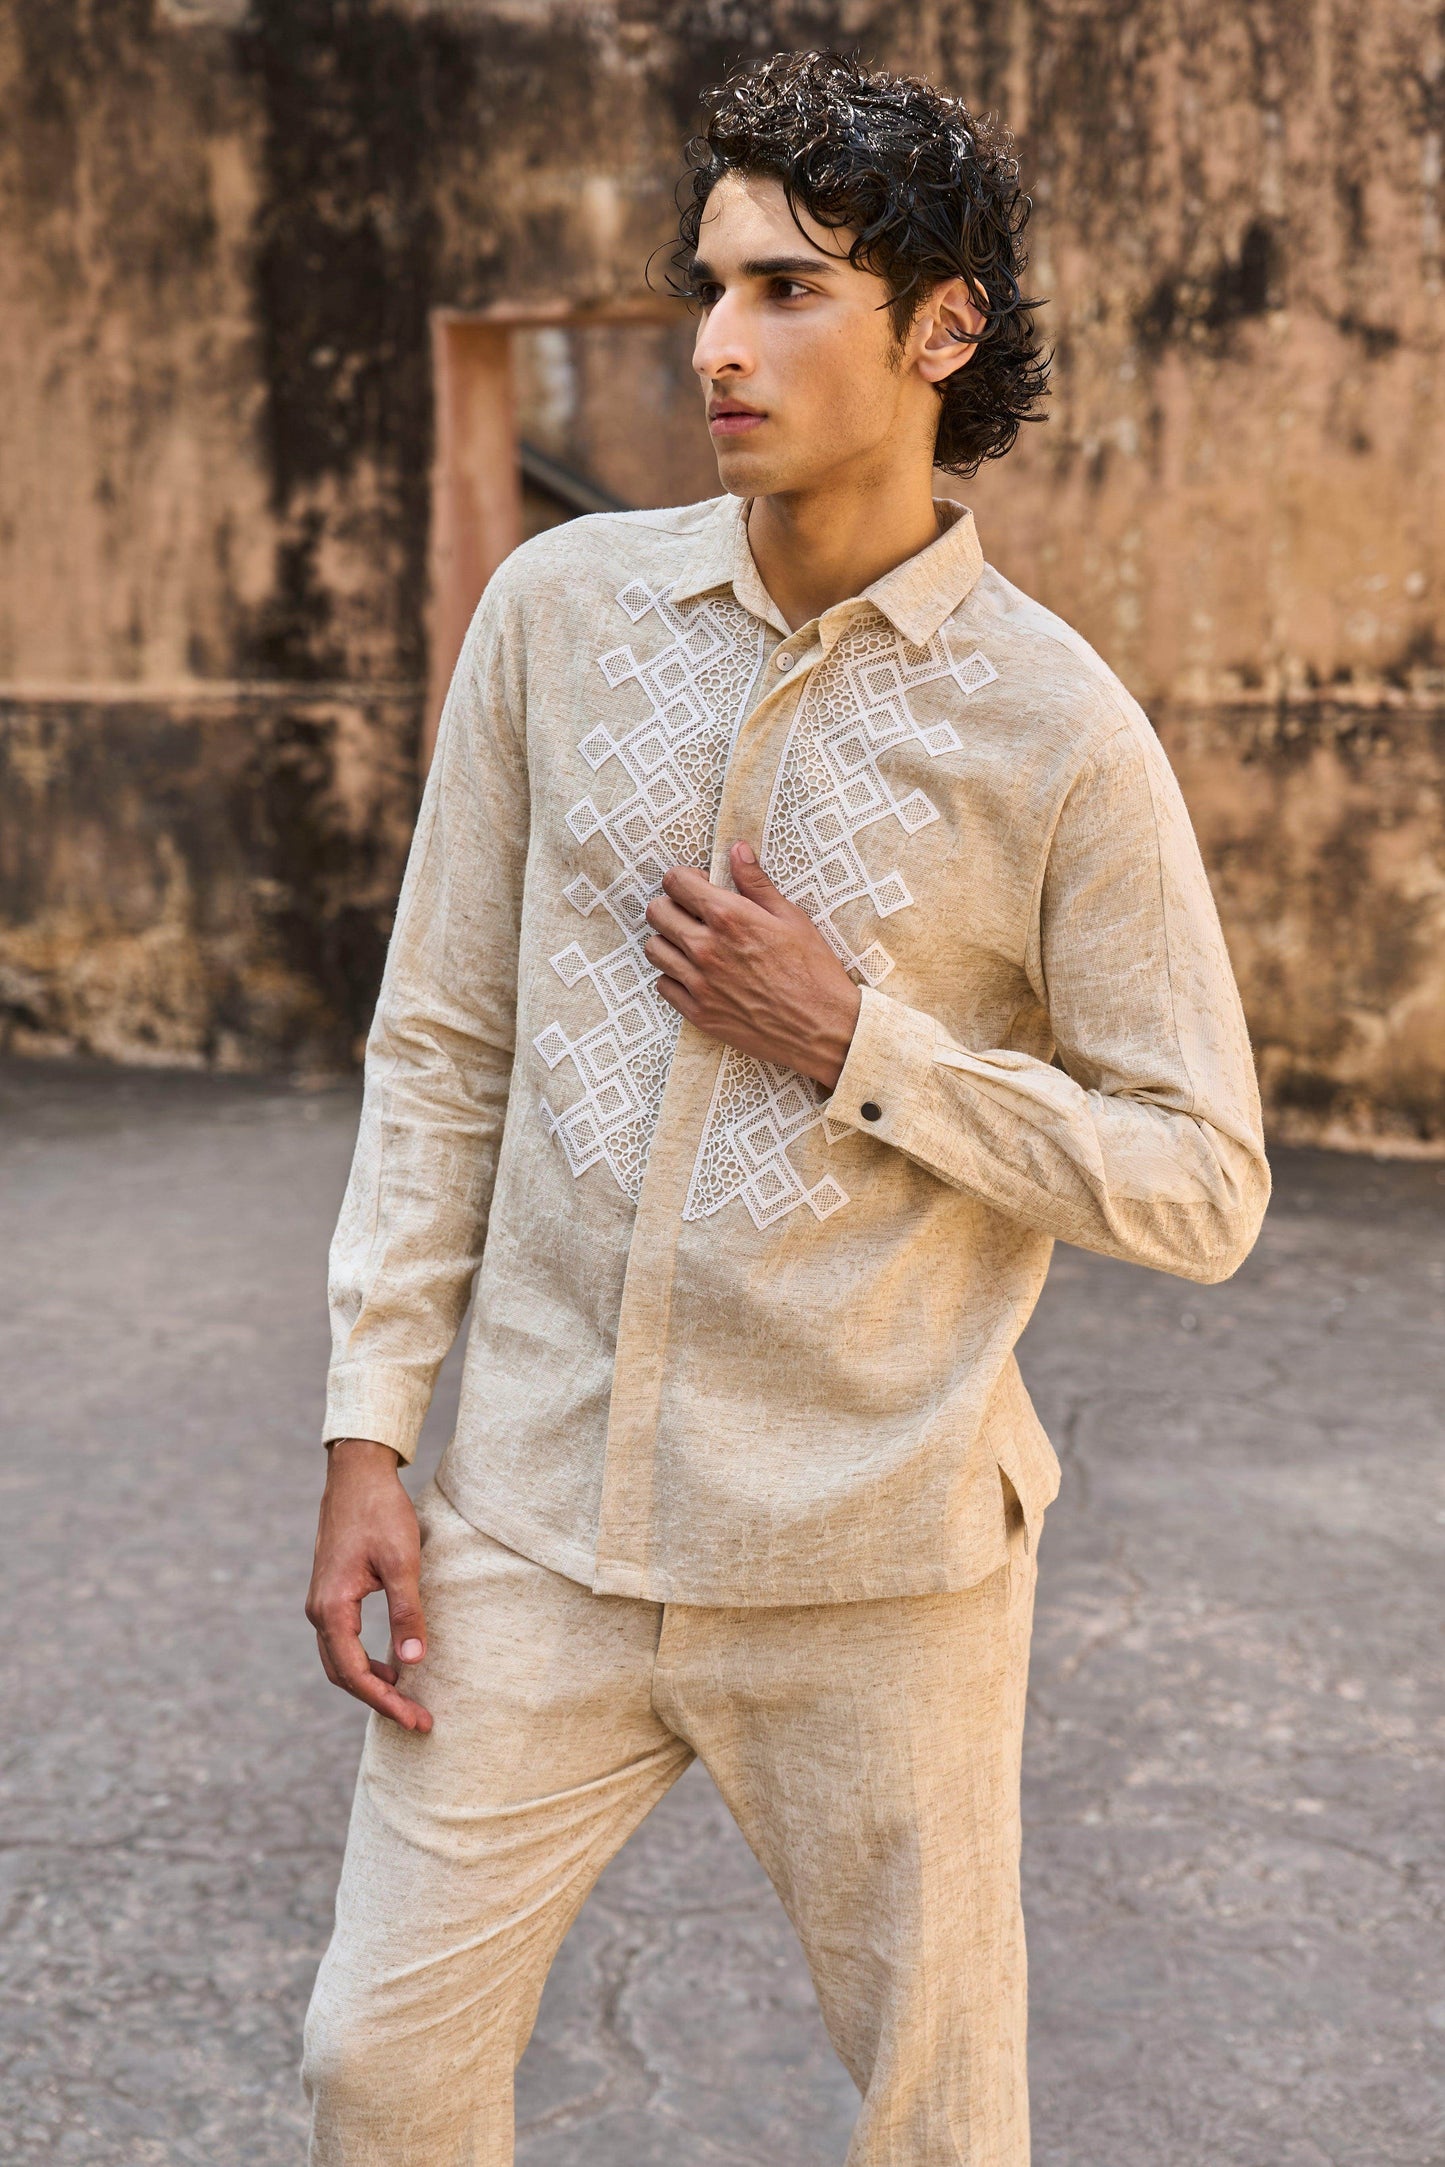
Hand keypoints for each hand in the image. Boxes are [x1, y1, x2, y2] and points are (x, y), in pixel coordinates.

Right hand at [305, 1438, 432, 1732]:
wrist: (357, 1474)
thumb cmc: (380, 1512)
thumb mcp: (402, 1562)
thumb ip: (407, 1613)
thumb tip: (414, 1664)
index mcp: (332, 1608)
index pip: (356, 1674)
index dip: (386, 1703)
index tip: (417, 1721)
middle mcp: (319, 1611)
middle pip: (343, 1674)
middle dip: (380, 1701)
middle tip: (418, 1720)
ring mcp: (322, 1603)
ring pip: (340, 1660)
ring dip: (371, 1684)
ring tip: (408, 1700)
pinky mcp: (331, 1594)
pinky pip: (342, 1642)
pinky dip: (364, 1662)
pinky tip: (392, 1666)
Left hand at [644, 842, 861, 1089]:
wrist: (822, 1027)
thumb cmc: (813, 971)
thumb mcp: (791, 917)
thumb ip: (756, 883)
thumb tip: (737, 850)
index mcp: (728, 917)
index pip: (675, 882)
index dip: (686, 880)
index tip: (701, 887)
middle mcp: (706, 948)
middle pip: (656, 912)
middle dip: (672, 906)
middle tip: (693, 914)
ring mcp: (698, 983)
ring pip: (654, 949)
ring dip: (669, 941)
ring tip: (693, 945)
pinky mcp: (698, 1012)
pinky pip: (663, 985)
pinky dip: (675, 977)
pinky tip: (698, 975)